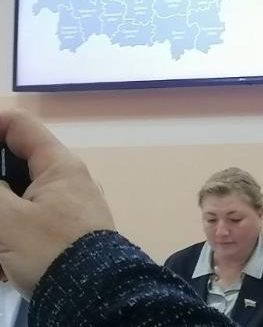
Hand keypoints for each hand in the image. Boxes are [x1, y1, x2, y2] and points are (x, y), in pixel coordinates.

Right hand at [0, 110, 114, 294]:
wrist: (93, 293)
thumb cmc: (52, 249)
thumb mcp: (9, 220)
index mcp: (59, 166)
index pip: (21, 127)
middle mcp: (66, 181)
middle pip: (14, 170)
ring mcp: (67, 209)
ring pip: (15, 206)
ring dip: (1, 225)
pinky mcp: (63, 236)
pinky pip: (25, 230)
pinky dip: (8, 245)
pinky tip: (3, 268)